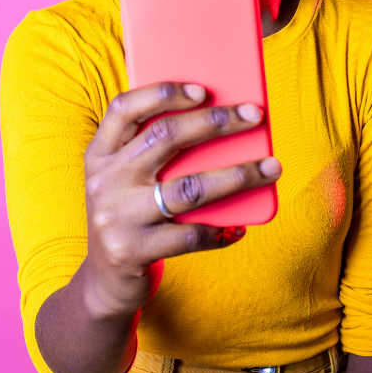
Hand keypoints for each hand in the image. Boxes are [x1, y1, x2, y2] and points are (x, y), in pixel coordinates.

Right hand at [80, 81, 281, 319]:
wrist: (103, 283)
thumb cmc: (128, 216)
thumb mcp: (124, 179)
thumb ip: (151, 152)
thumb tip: (220, 122)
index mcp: (100, 154)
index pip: (124, 108)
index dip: (163, 93)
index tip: (203, 89)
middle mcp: (105, 181)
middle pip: (166, 138)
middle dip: (216, 122)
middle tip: (254, 115)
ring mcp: (118, 217)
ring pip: (189, 187)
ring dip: (237, 175)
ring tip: (271, 166)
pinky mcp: (135, 250)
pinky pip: (191, 235)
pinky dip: (221, 230)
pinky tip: (240, 226)